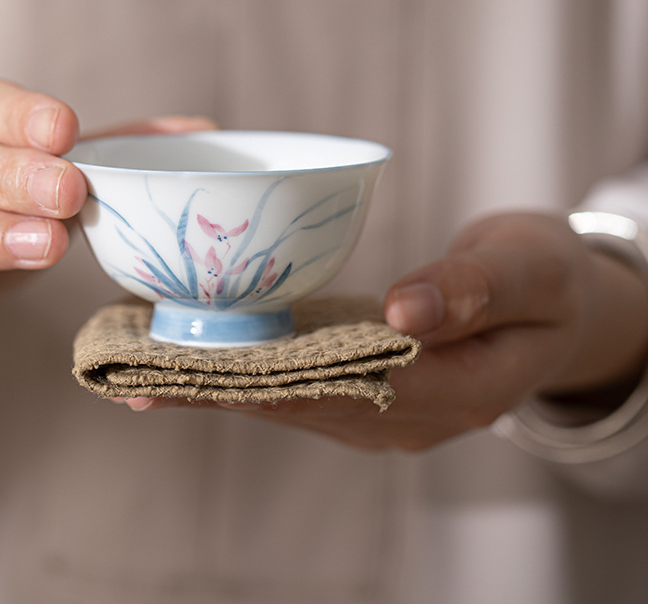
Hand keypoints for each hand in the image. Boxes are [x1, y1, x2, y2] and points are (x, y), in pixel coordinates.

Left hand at [122, 212, 647, 450]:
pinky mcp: (369, 383)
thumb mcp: (528, 273)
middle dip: (213, 387)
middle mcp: (404, 414)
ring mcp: (384, 406)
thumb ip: (473, 292)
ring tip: (143, 362)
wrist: (556, 300)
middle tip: (131, 369)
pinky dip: (249, 366)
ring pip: (290, 398)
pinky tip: (203, 349)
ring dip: (220, 380)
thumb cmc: (546, 280)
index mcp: (450, 394)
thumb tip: (403, 313)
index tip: (183, 370)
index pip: (336, 394)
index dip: (257, 383)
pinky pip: (300, 382)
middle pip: (295, 403)